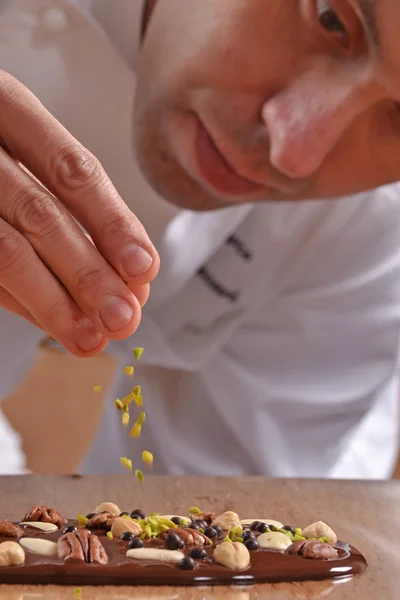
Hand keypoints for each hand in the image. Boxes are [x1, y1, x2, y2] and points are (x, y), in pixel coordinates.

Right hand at [0, 71, 158, 356]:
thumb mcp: (29, 150)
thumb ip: (78, 205)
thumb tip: (133, 276)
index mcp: (6, 107)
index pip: (69, 168)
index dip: (111, 222)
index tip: (143, 268)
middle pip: (40, 213)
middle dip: (87, 274)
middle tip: (122, 317)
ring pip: (4, 249)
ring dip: (53, 301)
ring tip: (89, 337)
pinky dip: (20, 302)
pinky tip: (51, 322)